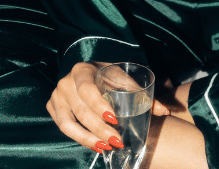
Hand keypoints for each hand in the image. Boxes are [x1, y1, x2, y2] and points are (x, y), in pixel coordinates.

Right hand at [46, 62, 170, 152]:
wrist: (87, 72)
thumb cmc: (107, 76)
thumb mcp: (122, 79)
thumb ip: (141, 94)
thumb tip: (165, 111)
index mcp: (82, 70)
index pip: (88, 90)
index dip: (99, 106)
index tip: (115, 120)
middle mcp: (65, 83)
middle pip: (81, 111)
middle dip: (100, 129)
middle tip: (117, 141)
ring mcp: (56, 97)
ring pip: (68, 124)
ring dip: (88, 138)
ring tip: (106, 147)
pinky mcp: (53, 109)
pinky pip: (64, 128)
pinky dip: (79, 138)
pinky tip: (95, 145)